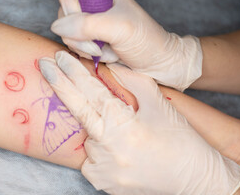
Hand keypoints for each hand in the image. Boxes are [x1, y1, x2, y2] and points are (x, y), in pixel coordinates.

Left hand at [39, 51, 239, 194]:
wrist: (194, 180)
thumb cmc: (181, 140)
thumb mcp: (159, 105)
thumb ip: (133, 82)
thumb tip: (111, 66)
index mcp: (125, 127)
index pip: (92, 93)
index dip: (73, 73)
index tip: (58, 57)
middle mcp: (109, 150)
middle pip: (78, 110)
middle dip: (60, 85)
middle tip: (44, 65)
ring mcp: (103, 170)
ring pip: (88, 137)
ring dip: (96, 127)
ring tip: (123, 132)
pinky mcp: (102, 183)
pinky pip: (90, 158)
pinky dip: (98, 148)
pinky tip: (117, 149)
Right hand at [51, 0, 202, 90]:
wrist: (157, 64)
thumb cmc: (146, 41)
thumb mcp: (119, 28)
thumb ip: (87, 24)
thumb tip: (57, 26)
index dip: (69, 0)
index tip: (81, 17)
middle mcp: (93, 5)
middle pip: (64, 11)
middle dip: (77, 32)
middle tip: (98, 43)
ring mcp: (90, 24)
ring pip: (66, 32)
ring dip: (84, 47)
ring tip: (106, 50)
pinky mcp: (89, 41)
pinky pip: (73, 46)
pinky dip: (87, 54)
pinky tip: (105, 55)